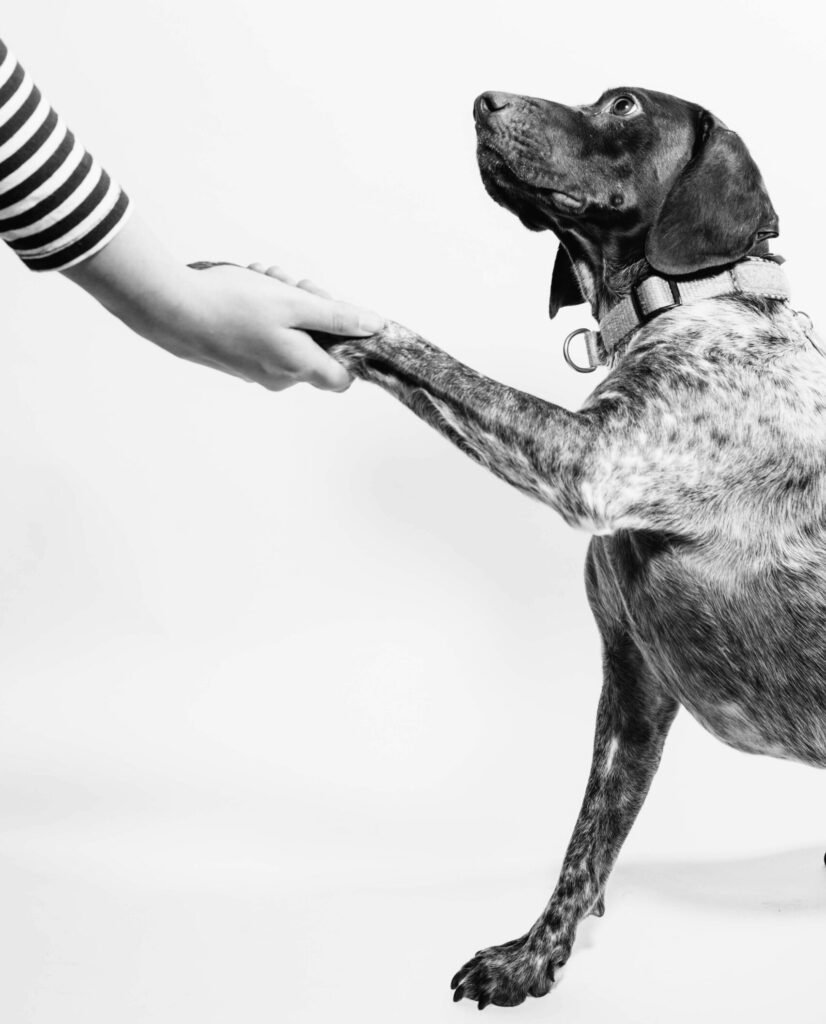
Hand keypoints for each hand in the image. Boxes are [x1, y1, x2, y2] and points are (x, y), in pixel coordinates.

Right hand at [182, 260, 383, 390]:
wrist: (167, 309)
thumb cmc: (229, 304)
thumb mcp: (293, 303)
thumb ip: (337, 318)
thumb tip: (374, 327)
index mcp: (298, 368)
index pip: (345, 376)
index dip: (349, 345)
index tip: (338, 315)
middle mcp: (279, 378)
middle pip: (317, 346)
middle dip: (311, 308)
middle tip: (292, 281)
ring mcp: (256, 371)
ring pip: (290, 335)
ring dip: (285, 302)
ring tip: (264, 276)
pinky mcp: (237, 359)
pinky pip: (265, 335)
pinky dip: (263, 310)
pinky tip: (248, 285)